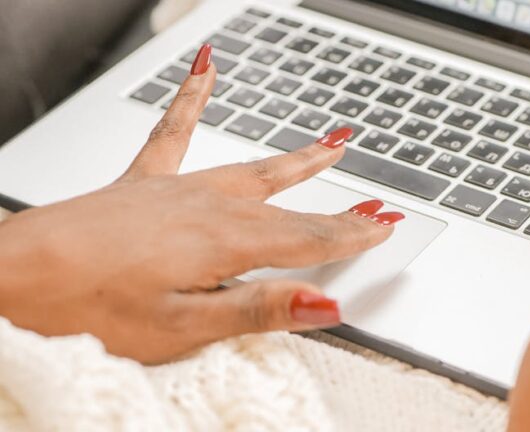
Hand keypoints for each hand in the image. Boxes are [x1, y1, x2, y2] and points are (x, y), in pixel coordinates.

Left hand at [0, 44, 402, 363]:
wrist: (15, 274)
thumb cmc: (88, 305)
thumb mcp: (182, 328)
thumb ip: (258, 311)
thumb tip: (325, 303)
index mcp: (225, 242)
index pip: (308, 238)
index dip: (352, 234)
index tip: (385, 225)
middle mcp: (209, 206)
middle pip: (290, 204)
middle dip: (338, 206)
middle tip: (376, 201)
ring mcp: (178, 189)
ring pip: (252, 168)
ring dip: (297, 159)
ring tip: (332, 141)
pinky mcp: (146, 182)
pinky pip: (175, 131)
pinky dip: (193, 98)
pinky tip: (206, 68)